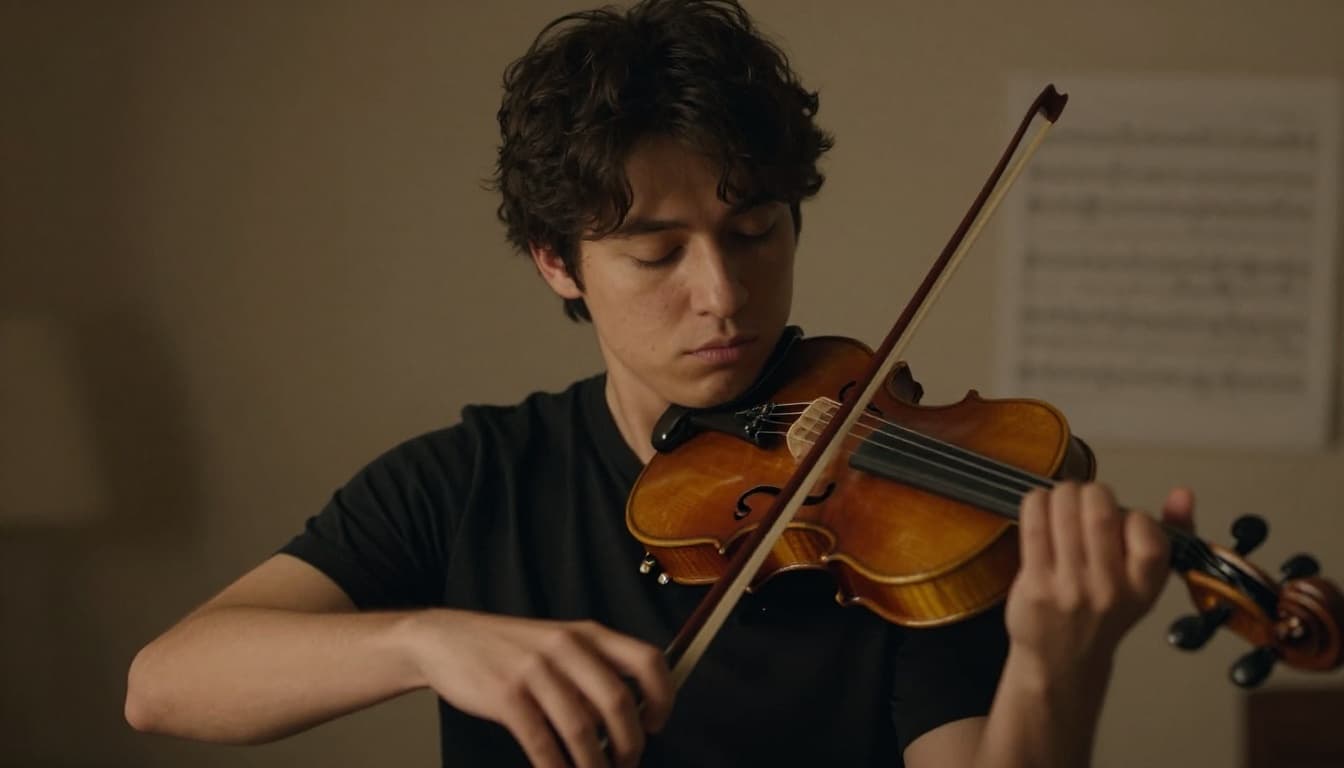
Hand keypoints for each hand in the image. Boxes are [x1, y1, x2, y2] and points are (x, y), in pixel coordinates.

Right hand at [404, 610, 672, 767]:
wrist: (447, 639)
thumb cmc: (509, 648)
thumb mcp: (558, 642)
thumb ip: (592, 669)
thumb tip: (628, 717)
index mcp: (588, 633)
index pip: (647, 659)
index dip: (663, 696)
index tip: (657, 724)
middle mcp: (567, 647)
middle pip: (618, 702)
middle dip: (629, 744)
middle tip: (626, 764)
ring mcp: (536, 670)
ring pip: (582, 730)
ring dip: (594, 765)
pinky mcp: (507, 696)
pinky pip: (543, 744)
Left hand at [1005, 482, 1195, 680]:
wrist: (1062, 663)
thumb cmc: (1102, 616)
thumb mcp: (1144, 583)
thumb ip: (1168, 535)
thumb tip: (1183, 494)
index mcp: (1144, 586)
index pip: (1146, 531)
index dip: (1130, 513)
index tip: (1119, 519)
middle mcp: (1110, 589)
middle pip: (1100, 512)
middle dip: (1090, 492)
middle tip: (1083, 498)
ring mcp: (1071, 587)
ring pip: (1065, 511)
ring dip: (1061, 494)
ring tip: (1061, 501)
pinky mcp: (1036, 585)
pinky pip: (1034, 525)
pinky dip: (1036, 504)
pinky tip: (1040, 508)